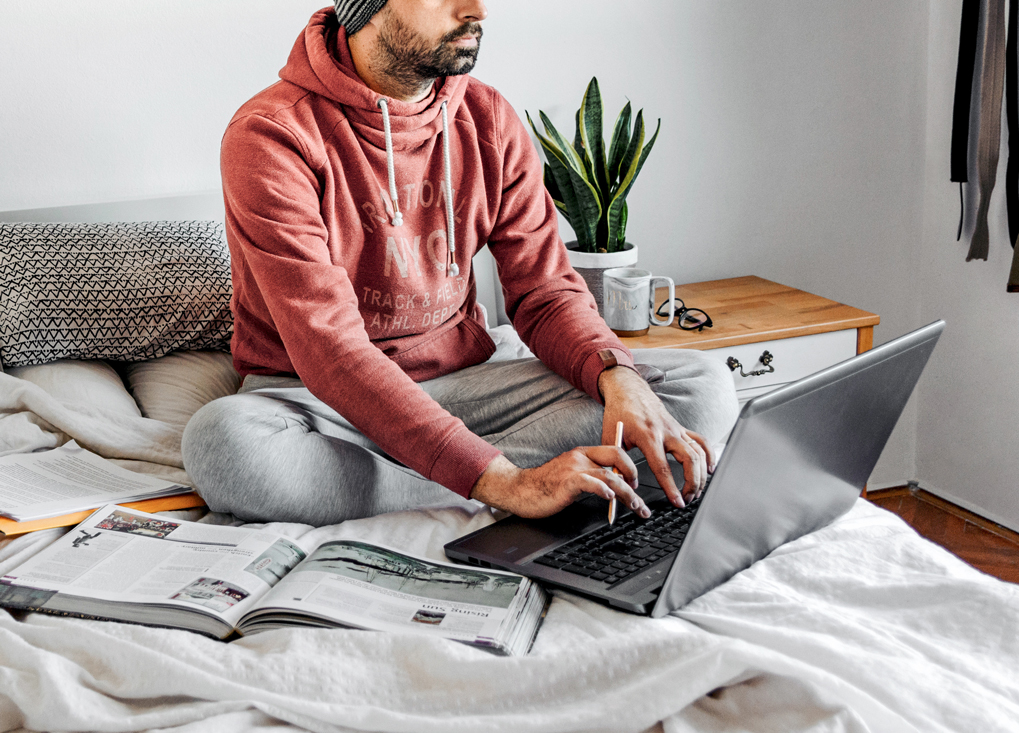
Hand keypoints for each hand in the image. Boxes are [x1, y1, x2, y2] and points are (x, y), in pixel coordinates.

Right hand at [470, 452, 650, 518]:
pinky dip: (604, 489)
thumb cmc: (544, 486)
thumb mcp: (570, 476)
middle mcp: (580, 457)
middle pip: (617, 457)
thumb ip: (590, 477)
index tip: (635, 483)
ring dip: (627, 492)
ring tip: (636, 505)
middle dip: (634, 475)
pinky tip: (611, 498)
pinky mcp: (566, 482)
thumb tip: (613, 489)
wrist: (519, 489)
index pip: (614, 450)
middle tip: (640, 496)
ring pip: (609, 474)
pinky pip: (590, 482)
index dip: (630, 465)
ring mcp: (573, 468)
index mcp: (582, 453)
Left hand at [598, 366, 714, 507]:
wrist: (628, 389)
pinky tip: (709, 469)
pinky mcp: (681, 427)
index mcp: (647, 435)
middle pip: (689, 460)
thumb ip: (617, 463)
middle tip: (688, 499)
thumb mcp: (610, 438)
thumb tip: (627, 486)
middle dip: (692, 483)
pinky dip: (709, 455)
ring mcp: (676, 428)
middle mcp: (666, 431)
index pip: (663, 467)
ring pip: (698, 452)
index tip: (678, 502)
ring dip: (701, 474)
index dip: (671, 487)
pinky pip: (701, 441)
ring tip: (696, 491)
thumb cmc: (618, 413)